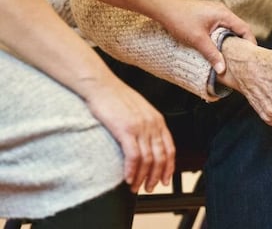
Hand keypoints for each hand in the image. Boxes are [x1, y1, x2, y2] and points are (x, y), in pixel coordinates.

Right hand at [82, 75, 175, 192]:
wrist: (101, 85)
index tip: (165, 179)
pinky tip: (128, 178)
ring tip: (135, 187)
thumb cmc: (116, 97)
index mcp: (157, 120)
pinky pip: (133, 156)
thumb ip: (147, 125)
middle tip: (149, 187)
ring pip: (148, 159)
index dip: (169, 167)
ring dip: (142, 177)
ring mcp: (140, 127)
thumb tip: (147, 143)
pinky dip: (132, 170)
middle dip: (155, 176)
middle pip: (160, 157)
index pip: (170, 149)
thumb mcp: (139, 110)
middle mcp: (152, 124)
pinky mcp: (125, 129)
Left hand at [160, 0, 256, 73]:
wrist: (163, 8)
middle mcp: (221, 11)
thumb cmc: (180, 20)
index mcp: (224, 14)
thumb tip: (222, 70)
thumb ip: (212, 54)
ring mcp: (214, 12)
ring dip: (230, 41)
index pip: (244, 29)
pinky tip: (217, 48)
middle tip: (242, 59)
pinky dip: (222, 37)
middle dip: (241, 44)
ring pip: (228, 29)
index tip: (251, 57)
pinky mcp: (207, 15)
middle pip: (238, 29)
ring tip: (231, 56)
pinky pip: (220, 27)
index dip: (250, 43)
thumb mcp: (198, 40)